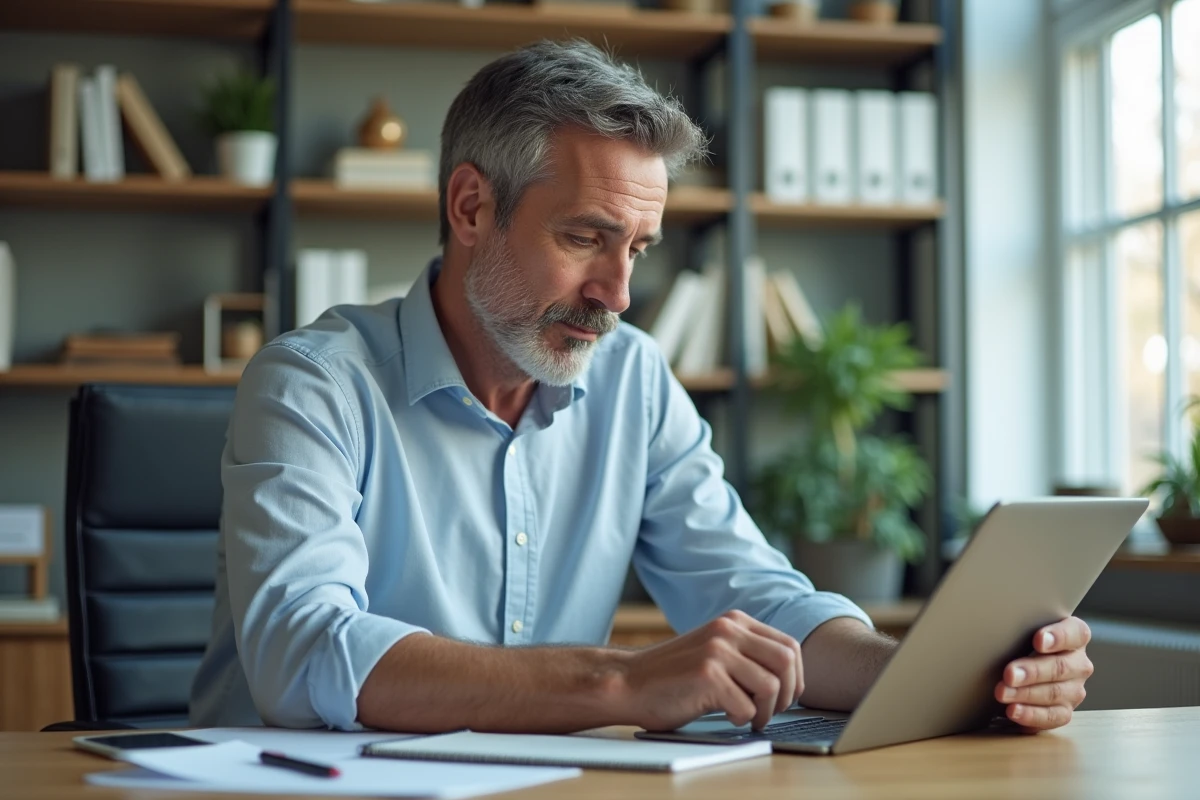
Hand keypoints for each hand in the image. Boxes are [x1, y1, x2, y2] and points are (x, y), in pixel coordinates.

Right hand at [620, 610, 802, 731]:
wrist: (629, 683)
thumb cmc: (673, 676)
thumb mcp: (715, 652)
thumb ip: (747, 655)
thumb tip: (790, 681)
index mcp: (734, 621)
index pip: (789, 645)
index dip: (795, 677)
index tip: (785, 697)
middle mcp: (728, 629)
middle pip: (787, 661)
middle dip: (787, 694)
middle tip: (770, 711)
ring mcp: (717, 650)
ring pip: (771, 686)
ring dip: (765, 711)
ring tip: (748, 717)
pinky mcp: (707, 674)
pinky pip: (746, 706)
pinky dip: (742, 718)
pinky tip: (728, 717)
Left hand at [994, 616, 1092, 730]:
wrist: (1022, 669)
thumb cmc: (1022, 642)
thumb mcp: (1023, 630)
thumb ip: (1020, 628)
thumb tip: (992, 625)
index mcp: (1075, 636)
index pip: (1075, 633)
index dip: (1058, 636)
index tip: (1038, 640)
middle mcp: (1078, 663)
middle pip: (1061, 667)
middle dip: (1033, 671)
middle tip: (1009, 674)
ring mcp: (1074, 689)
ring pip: (1054, 693)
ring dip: (1026, 694)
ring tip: (1002, 693)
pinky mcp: (1064, 711)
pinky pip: (1051, 716)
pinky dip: (1030, 714)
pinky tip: (1013, 710)